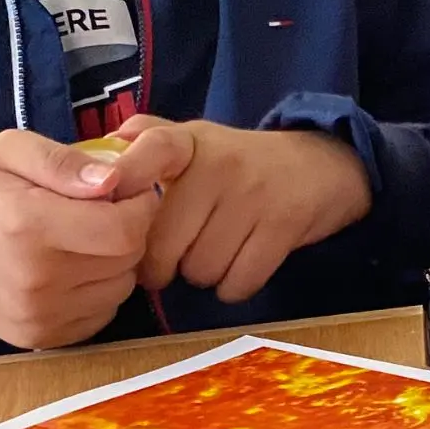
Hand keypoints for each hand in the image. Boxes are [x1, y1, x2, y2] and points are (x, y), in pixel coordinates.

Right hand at [0, 130, 155, 349]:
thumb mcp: (6, 152)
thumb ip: (61, 160)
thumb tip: (114, 180)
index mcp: (28, 225)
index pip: (123, 228)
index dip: (139, 206)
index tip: (127, 192)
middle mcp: (36, 278)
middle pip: (128, 258)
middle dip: (130, 230)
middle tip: (107, 213)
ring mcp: (40, 315)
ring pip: (121, 287)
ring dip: (117, 262)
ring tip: (85, 240)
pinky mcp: (44, 339)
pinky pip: (104, 312)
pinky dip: (100, 290)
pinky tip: (73, 269)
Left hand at [102, 116, 373, 302]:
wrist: (324, 167)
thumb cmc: (244, 164)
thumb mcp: (199, 141)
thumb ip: (150, 142)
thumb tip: (105, 146)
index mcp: (190, 143)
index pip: (151, 148)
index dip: (126, 175)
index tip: (106, 199)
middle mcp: (219, 164)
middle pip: (165, 243)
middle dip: (163, 266)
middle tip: (172, 261)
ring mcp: (252, 195)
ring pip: (201, 269)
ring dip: (203, 277)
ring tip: (213, 257)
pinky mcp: (282, 225)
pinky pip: (239, 281)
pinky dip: (234, 288)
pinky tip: (237, 269)